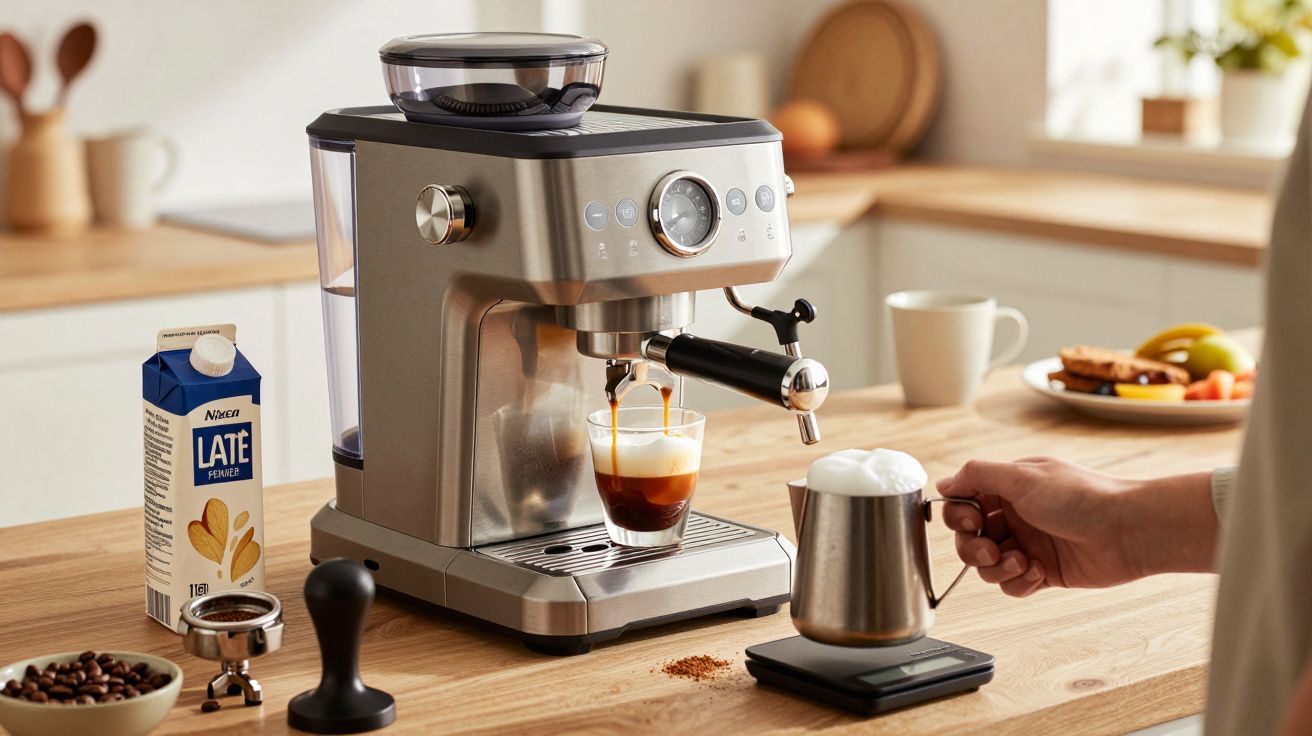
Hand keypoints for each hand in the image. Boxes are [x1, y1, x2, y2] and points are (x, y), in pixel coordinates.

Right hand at [936, 458, 1216, 596]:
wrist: (1127, 530)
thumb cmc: (1080, 498)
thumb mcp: (1022, 477)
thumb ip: (977, 476)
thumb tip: (943, 483)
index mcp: (1008, 487)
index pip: (964, 503)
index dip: (960, 516)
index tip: (971, 522)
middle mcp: (1015, 515)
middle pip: (970, 539)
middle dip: (973, 549)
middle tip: (990, 551)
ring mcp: (1028, 544)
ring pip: (988, 566)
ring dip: (998, 568)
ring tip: (1021, 562)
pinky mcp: (1043, 571)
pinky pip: (1012, 584)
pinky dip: (1019, 582)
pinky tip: (1038, 573)